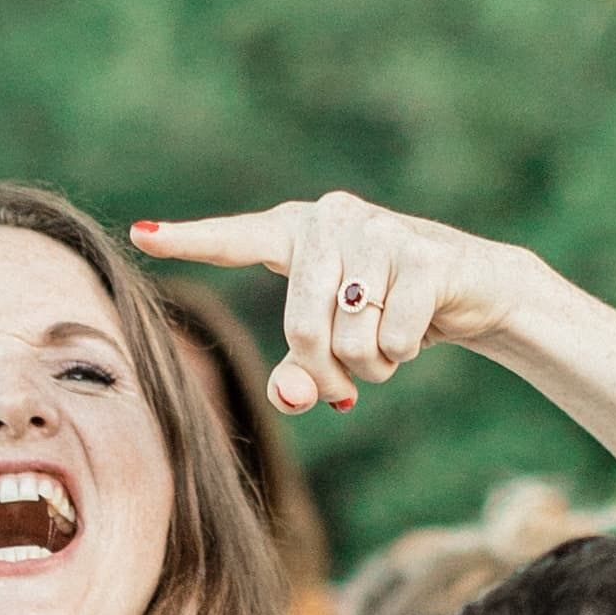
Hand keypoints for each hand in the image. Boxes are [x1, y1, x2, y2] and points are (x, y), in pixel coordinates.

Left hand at [133, 194, 546, 416]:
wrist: (475, 289)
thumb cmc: (385, 313)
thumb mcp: (334, 346)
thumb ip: (298, 376)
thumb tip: (289, 397)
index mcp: (296, 231)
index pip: (236, 239)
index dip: (190, 241)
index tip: (140, 233)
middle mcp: (332, 217)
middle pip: (302, 328)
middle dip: (325, 374)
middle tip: (345, 386)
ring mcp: (380, 230)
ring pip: (351, 337)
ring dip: (371, 365)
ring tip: (386, 343)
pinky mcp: (425, 254)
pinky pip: (394, 337)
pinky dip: (403, 353)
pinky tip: (420, 328)